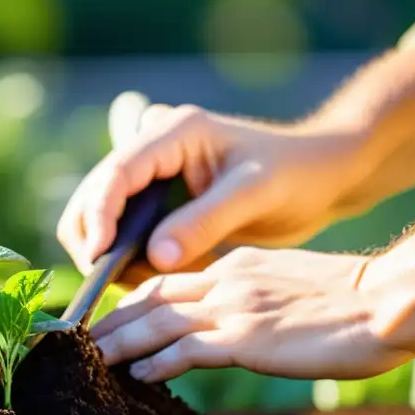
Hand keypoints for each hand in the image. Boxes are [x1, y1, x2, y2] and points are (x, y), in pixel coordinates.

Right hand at [57, 95, 362, 284]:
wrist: (321, 178)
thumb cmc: (297, 174)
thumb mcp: (256, 195)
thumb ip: (205, 222)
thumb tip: (155, 257)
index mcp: (173, 133)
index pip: (116, 172)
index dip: (100, 215)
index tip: (100, 255)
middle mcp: (152, 149)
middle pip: (93, 195)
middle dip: (96, 239)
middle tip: (119, 280)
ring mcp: (150, 177)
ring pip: (99, 218)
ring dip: (111, 255)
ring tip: (153, 282)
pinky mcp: (154, 203)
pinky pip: (122, 235)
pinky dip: (127, 261)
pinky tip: (160, 278)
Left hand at [90, 247, 414, 382]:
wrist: (386, 301)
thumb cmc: (348, 299)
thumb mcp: (286, 284)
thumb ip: (250, 295)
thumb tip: (229, 321)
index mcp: (235, 266)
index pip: (168, 280)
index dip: (132, 299)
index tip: (109, 316)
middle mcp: (226, 282)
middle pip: (150, 298)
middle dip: (111, 320)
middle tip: (80, 339)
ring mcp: (233, 309)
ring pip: (157, 322)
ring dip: (119, 342)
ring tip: (92, 359)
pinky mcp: (245, 338)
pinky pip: (186, 350)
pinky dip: (157, 362)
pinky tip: (138, 375)